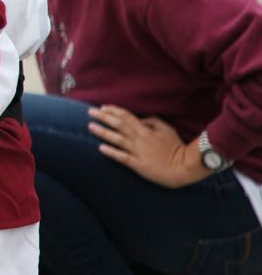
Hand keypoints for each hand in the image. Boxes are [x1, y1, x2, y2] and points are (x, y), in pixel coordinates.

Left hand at [88, 105, 207, 188]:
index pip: (126, 116)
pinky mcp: (138, 164)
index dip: (113, 111)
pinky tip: (100, 148)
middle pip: (118, 125)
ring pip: (117, 139)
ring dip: (102, 132)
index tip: (102, 107)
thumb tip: (140, 119)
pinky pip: (122, 157)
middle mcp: (139, 139)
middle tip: (89, 112)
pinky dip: (111, 152)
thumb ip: (152, 121)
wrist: (184, 167)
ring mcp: (138, 152)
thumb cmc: (176, 147)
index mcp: (146, 129)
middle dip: (103, 117)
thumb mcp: (166, 129)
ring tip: (90, 127)